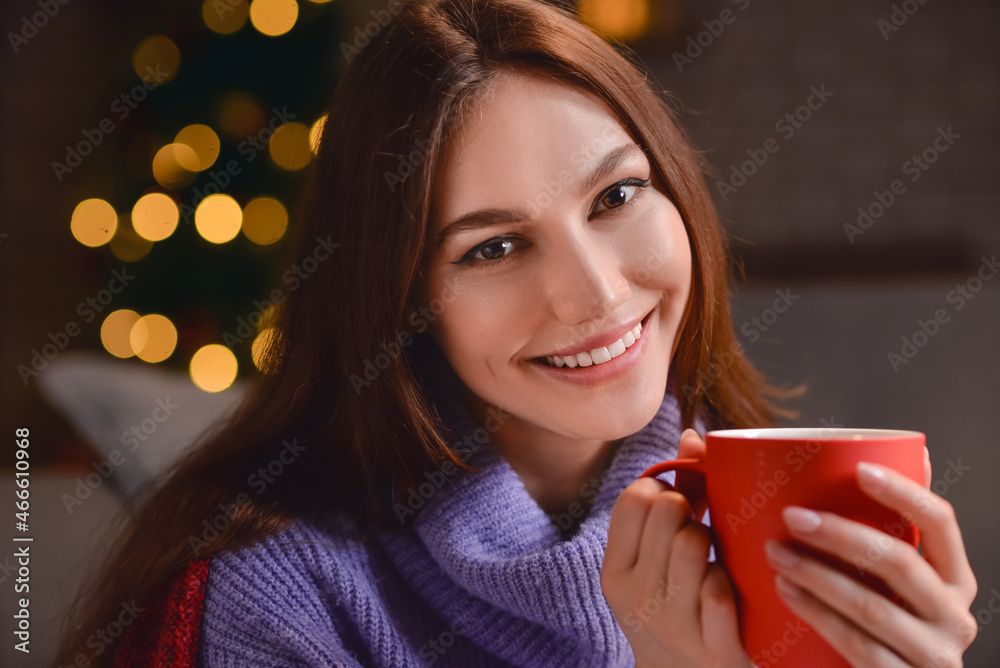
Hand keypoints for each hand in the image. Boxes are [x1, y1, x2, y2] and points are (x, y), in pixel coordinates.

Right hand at [602, 428, 752, 667]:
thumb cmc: (678, 605)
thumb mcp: (657, 562)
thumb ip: (674, 498)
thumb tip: (693, 435)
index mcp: (616, 571)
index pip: (635, 497)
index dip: (666, 487)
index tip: (683, 501)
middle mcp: (634, 596)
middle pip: (668, 510)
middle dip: (694, 509)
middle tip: (703, 527)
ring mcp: (670, 624)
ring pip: (692, 542)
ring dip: (713, 540)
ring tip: (716, 556)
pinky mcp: (710, 649)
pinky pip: (719, 589)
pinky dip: (729, 580)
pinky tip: (731, 588)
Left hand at [764, 448, 978, 666]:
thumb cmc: (883, 626)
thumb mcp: (894, 582)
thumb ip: (891, 530)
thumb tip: (892, 450)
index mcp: (955, 579)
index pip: (943, 523)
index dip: (905, 493)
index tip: (860, 469)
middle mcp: (955, 617)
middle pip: (901, 563)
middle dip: (842, 535)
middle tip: (791, 516)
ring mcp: (934, 656)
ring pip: (873, 608)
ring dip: (817, 575)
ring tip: (774, 552)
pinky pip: (858, 646)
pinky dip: (817, 615)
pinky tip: (785, 591)